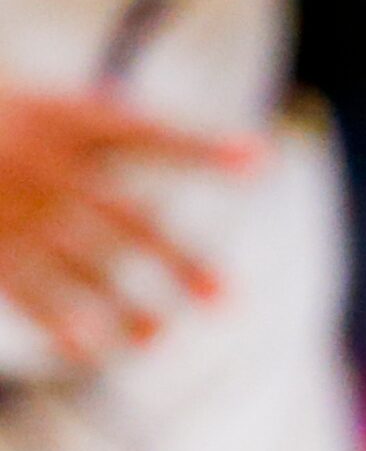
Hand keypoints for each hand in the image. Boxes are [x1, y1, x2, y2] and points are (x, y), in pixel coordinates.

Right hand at [0, 90, 252, 361]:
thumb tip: (133, 109)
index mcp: (62, 119)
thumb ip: (82, 118)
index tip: (257, 157)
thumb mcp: (27, 102)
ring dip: (127, 306)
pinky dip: (63, 320)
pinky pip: (30, 289)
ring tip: (155, 336)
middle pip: (127, 219)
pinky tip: (94, 349)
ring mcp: (17, 209)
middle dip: (178, 259)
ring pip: (85, 267)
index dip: (200, 146)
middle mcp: (46, 166)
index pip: (145, 132)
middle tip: (225, 298)